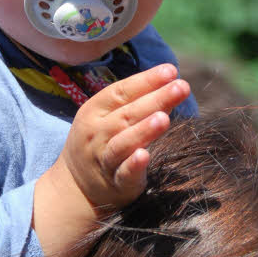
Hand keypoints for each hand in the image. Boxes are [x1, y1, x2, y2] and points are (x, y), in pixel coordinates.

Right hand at [59, 63, 190, 208]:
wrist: (75, 185)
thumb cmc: (100, 142)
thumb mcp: (107, 117)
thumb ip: (135, 102)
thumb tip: (171, 83)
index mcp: (95, 110)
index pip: (121, 91)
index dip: (146, 80)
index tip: (171, 70)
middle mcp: (97, 132)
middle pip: (128, 114)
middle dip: (156, 99)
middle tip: (182, 86)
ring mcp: (104, 158)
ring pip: (123, 143)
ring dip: (144, 130)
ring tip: (164, 118)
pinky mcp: (115, 183)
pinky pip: (124, 173)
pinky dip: (133, 165)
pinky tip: (145, 156)